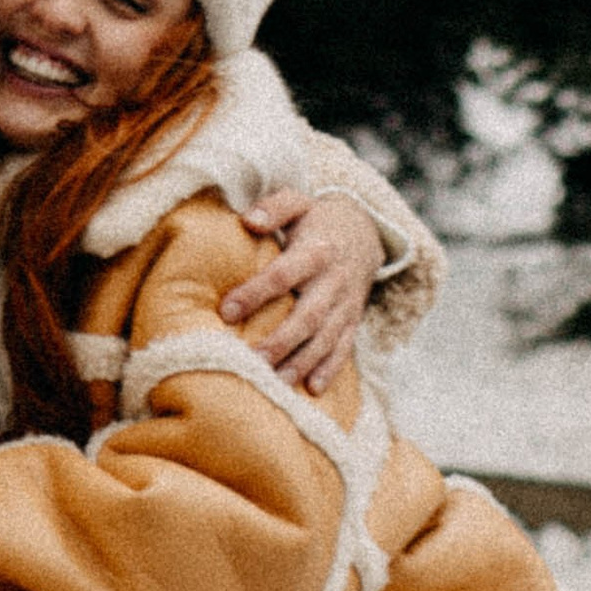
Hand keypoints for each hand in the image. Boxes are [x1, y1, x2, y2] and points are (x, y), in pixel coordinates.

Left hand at [220, 187, 383, 390]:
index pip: (284, 274)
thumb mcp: (299, 201)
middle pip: (308, 316)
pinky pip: (344, 348)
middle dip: (281, 341)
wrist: (364, 233)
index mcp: (317, 251)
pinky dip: (330, 370)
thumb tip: (247, 221)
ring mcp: (346, 304)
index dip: (256, 293)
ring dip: (302, 362)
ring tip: (276, 383)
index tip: (226, 311)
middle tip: (252, 361)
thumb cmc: (317, 220)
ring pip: (325, 338)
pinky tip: (311, 389)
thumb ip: (274, 207)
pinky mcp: (353, 321)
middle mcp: (334, 281)